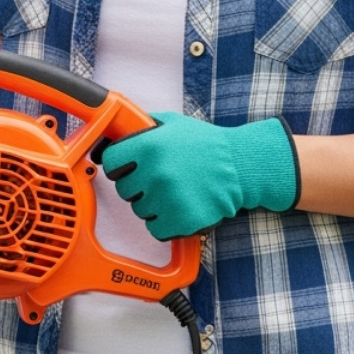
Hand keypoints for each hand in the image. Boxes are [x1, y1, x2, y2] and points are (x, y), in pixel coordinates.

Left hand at [100, 112, 300, 239]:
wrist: (242, 167)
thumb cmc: (205, 145)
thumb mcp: (172, 124)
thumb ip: (141, 126)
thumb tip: (111, 129)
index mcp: (149, 145)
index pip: (111, 162)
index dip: (119, 165)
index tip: (129, 167)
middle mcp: (157, 172)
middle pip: (124, 190)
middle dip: (138, 186)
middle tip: (160, 179)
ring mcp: (170, 198)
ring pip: (139, 211)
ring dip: (153, 205)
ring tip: (175, 192)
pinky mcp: (184, 220)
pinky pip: (156, 229)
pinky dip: (165, 224)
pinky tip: (179, 209)